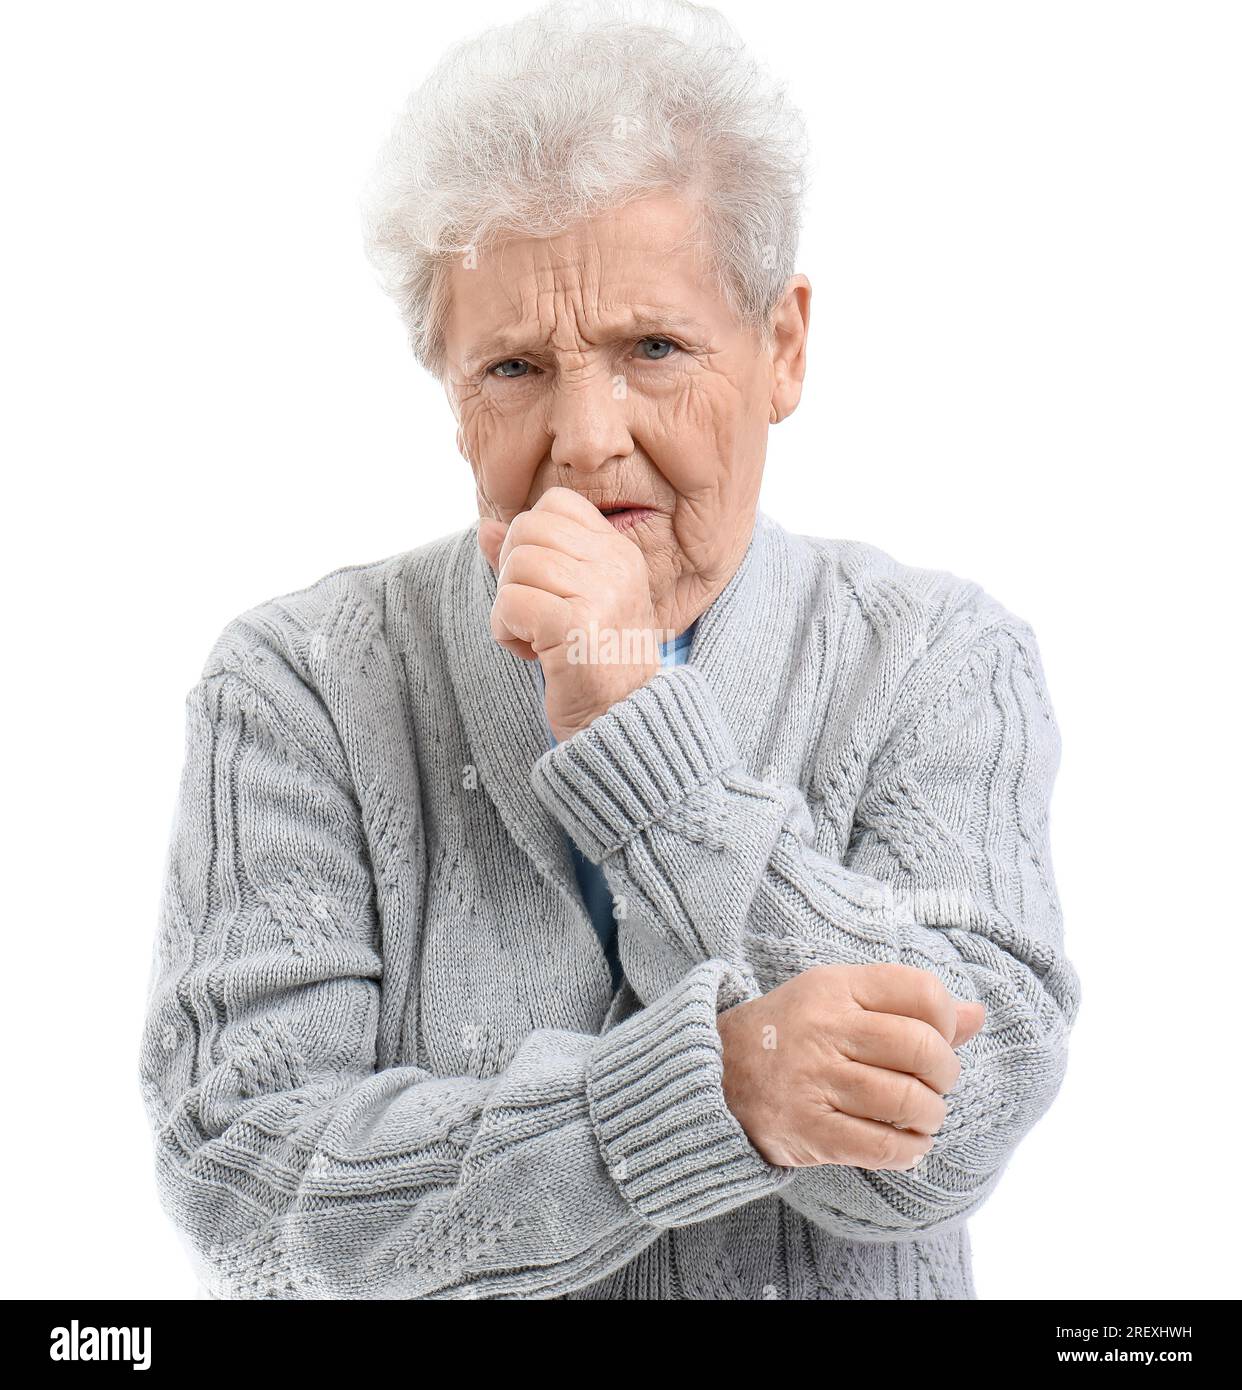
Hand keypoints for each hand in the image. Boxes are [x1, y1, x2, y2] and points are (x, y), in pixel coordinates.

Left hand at [478, 487, 663, 740]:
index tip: (541, 581)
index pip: (557, 505)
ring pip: (516, 566)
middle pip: (527, 529)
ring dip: (508, 606)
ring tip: (534, 636)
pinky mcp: (576, 626)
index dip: (529, 538)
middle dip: (512, 571)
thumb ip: (530, 560)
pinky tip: (532, 654)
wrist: (622, 722)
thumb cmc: (594, 663)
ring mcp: (601, 594)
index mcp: (620, 552)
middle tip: (531, 611)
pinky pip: (509, 603)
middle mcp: (616, 566)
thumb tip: (483, 526)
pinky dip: (506, 632)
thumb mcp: (571, 600)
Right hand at [715, 962, 986, 1169]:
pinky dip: (909, 1150)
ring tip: (922, 1116)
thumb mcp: (840, 1000)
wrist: (712, 1074)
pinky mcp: (808, 1129)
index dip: (948, 1020)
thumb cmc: (792, 1034)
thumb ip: (906, 1006)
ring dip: (931, 1116)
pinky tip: (907, 1144)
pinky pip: (882, 1146)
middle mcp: (825, 1028)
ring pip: (908, 1099)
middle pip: (921, 1047)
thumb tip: (977, 1014)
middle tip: (936, 1083)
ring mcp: (814, 1079)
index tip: (940, 1038)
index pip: (921, 992)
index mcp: (836, 987)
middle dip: (946, 1073)